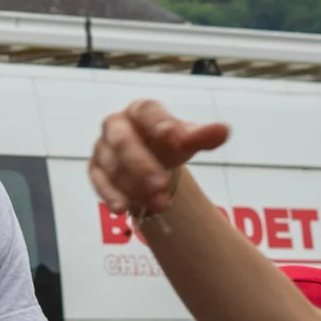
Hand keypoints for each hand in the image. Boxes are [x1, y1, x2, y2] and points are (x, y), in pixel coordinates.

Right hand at [88, 99, 230, 216]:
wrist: (150, 162)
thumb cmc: (167, 145)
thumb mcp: (186, 141)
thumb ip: (202, 136)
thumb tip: (224, 130)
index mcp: (141, 110)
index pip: (147, 111)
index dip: (158, 123)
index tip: (173, 136)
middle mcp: (117, 125)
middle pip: (123, 140)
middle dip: (141, 163)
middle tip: (161, 184)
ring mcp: (103, 147)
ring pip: (112, 164)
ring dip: (133, 185)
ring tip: (158, 204)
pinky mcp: (95, 169)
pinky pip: (98, 181)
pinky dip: (109, 195)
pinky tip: (121, 209)